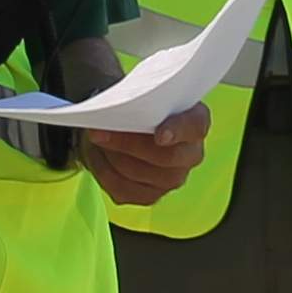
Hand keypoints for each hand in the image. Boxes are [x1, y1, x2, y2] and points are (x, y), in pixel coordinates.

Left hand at [81, 104, 209, 206]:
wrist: (124, 127)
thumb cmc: (137, 108)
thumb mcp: (139, 96)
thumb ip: (135, 102)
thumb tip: (111, 115)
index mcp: (195, 123)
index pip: (194, 126)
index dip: (178, 131)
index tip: (160, 136)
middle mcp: (190, 155)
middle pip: (165, 157)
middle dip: (127, 144)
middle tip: (98, 132)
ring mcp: (172, 179)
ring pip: (137, 172)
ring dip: (110, 154)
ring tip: (96, 138)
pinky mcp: (150, 196)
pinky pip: (122, 188)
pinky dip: (103, 170)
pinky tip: (98, 155)